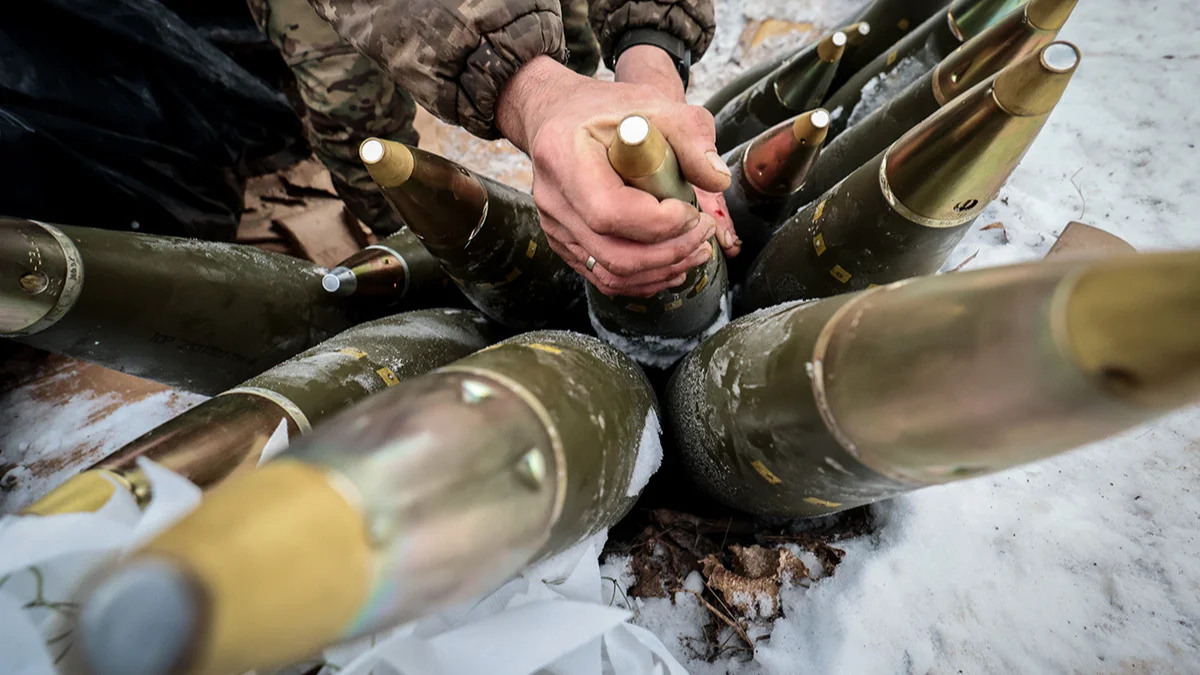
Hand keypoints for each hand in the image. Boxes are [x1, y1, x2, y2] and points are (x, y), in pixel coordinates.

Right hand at [496, 56, 731, 297]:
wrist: (560, 117)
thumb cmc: (605, 109)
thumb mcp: (652, 103)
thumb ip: (690, 134)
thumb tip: (717, 179)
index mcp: (565, 158)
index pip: (611, 211)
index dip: (659, 222)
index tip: (692, 210)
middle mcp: (553, 199)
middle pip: (614, 254)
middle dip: (670, 251)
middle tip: (703, 232)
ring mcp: (555, 228)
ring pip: (611, 275)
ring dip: (662, 270)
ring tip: (697, 250)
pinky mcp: (565, 244)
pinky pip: (605, 277)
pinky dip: (645, 278)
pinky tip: (673, 264)